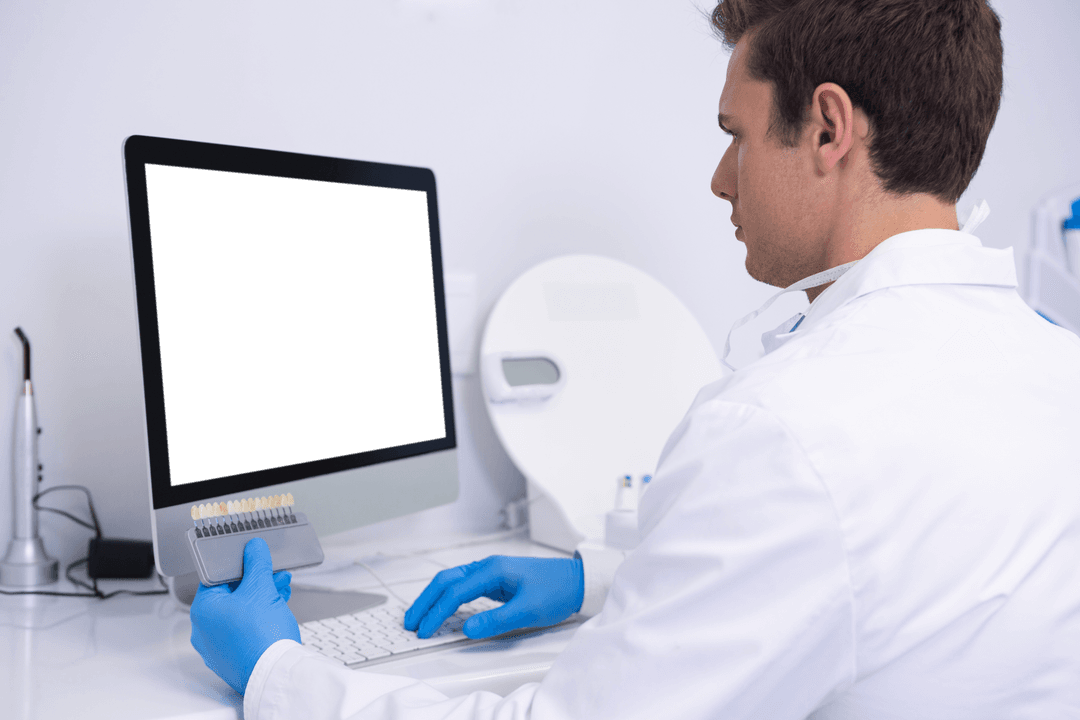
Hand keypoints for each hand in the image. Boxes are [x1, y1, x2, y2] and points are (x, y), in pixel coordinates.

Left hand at [190, 537, 300, 693]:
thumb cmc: (262, 636)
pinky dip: (259, 617)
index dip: (238, 563)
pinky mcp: (232, 657)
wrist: (274, 673)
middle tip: (272, 573)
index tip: (252, 557)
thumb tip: (253, 549)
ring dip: (261, 597)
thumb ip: (256, 564)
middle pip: (230, 594)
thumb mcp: (262, 588)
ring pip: (239, 612)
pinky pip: (243, 629)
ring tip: (281, 589)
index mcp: (203, 609)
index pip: (216, 576)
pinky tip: (276, 608)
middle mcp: (204, 629)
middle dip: (256, 580)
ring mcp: (217, 646)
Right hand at [404, 555, 583, 639]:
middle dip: (425, 601)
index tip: (425, 630)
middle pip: (446, 581)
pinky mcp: (494, 579)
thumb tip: (468, 629)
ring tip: (419, 616)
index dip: (437, 612)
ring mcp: (490, 571)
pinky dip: (447, 597)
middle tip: (410, 622)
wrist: (577, 580)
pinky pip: (463, 586)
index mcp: (493, 569)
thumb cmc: (557, 590)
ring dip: (433, 598)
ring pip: (452, 581)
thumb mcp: (528, 609)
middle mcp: (488, 566)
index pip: (455, 591)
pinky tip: (442, 609)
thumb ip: (496, 620)